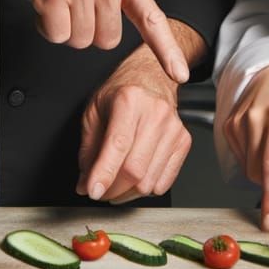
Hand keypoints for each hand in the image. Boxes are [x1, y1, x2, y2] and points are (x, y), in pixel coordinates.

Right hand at [0, 0, 188, 82]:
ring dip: (66, 27)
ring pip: (80, 41)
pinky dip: (47, 26)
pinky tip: (47, 2)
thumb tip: (130, 29)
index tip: (179, 73)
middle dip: (89, 30)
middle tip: (76, 3)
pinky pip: (56, 35)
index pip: (151, 18)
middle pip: (106, 41)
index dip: (166, 49)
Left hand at [76, 44, 192, 202]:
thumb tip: (84, 184)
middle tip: (100, 190)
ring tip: (117, 183)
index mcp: (129, 100)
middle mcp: (155, 113)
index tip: (93, 191)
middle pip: (135, 170)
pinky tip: (136, 178)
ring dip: (127, 193)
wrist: (153, 76)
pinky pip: (164, 183)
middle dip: (112, 189)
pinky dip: (146, 189)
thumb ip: (88, 150)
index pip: (118, 145)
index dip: (104, 173)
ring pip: (149, 182)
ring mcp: (173, 128)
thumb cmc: (122, 92)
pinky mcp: (184, 141)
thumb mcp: (94, 111)